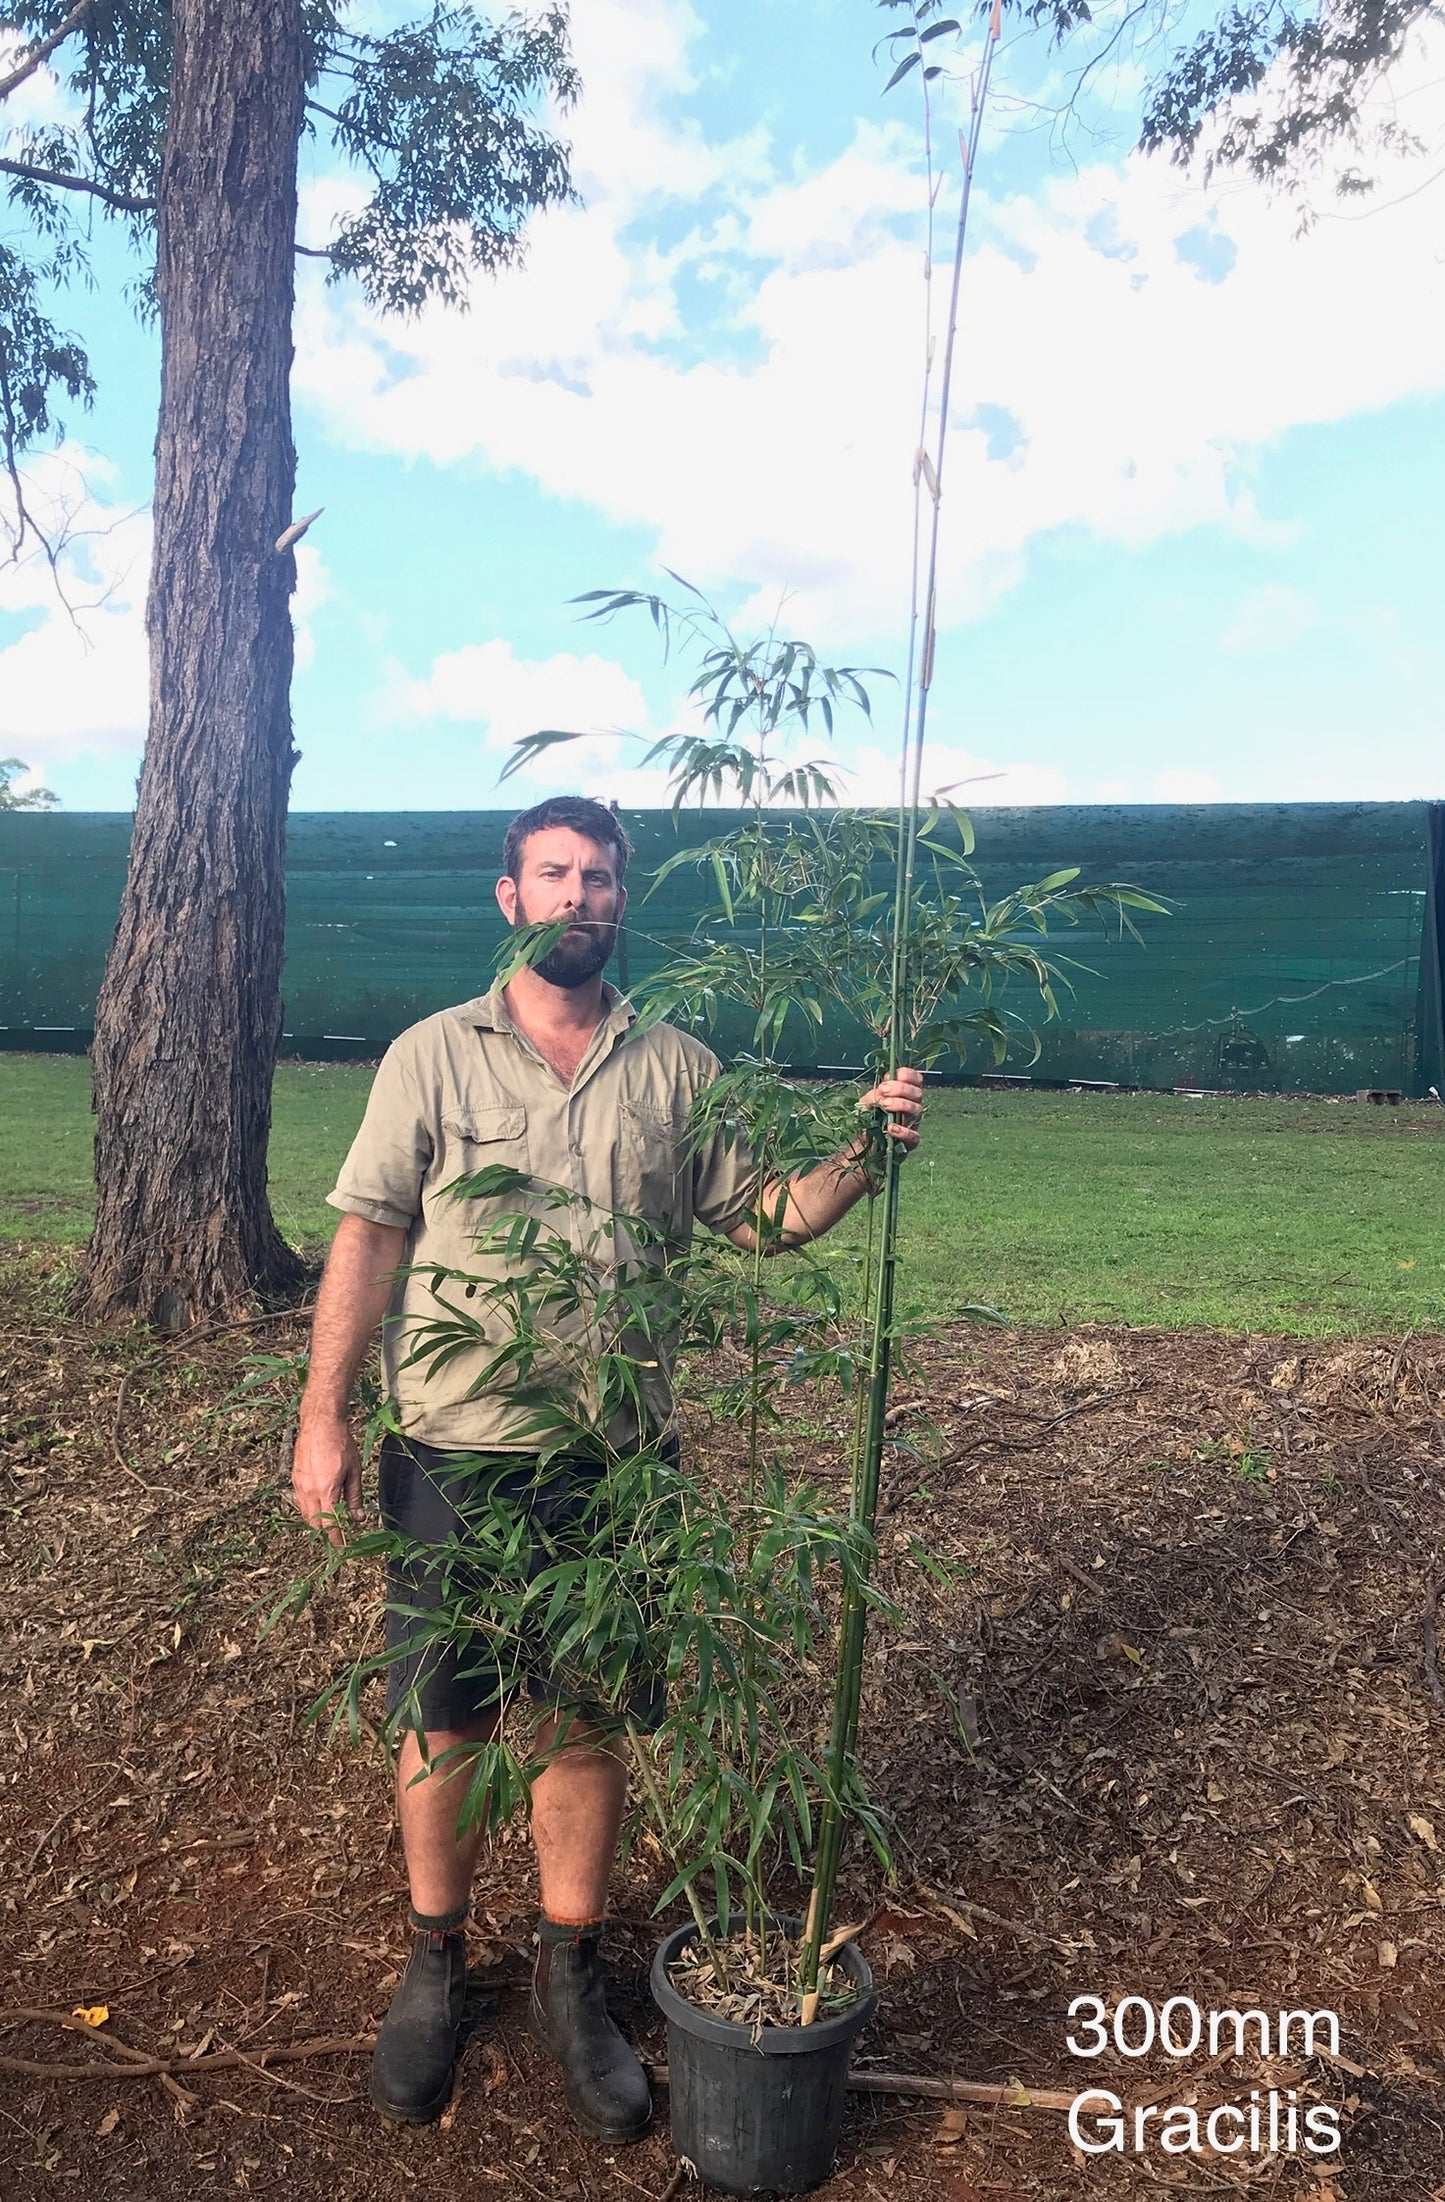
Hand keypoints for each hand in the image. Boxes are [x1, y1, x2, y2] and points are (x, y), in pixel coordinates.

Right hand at [291, 1416, 363, 1549]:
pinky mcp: (294, 1478)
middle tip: (337, 1533)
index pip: (329, 1524)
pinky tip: (320, 1502)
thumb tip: (358, 1518)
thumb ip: (355, 1497)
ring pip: (305, 1513)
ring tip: (329, 1518)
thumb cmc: (340, 1444)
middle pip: (314, 1523)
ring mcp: (299, 1485)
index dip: (335, 1539)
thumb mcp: (354, 1471)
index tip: (341, 1547)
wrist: (320, 1424)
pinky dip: (309, 1507)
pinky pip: (300, 1501)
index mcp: (326, 1491)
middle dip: (325, 1531)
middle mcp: (309, 1491)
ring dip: (316, 1520)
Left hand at [857, 1065, 924, 1155]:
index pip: (916, 1079)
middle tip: (884, 1091)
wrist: (864, 1145)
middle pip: (917, 1093)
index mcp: (905, 1095)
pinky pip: (914, 1136)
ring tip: (884, 1105)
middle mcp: (912, 1107)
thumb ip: (876, 1093)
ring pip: (918, 1111)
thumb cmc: (869, 1120)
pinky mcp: (910, 1142)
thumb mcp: (868, 1103)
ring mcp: (913, 1125)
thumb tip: (884, 1088)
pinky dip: (903, 1131)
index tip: (890, 1077)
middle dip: (901, 1089)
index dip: (907, 1075)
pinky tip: (890, 1128)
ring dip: (901, 1105)